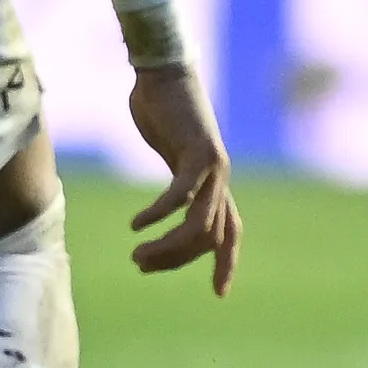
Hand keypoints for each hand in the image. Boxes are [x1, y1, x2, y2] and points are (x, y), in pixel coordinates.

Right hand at [123, 63, 240, 288]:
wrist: (163, 73)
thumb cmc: (163, 113)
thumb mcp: (171, 158)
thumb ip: (176, 185)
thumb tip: (167, 212)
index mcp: (216, 183)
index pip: (231, 233)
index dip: (226, 263)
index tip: (219, 294)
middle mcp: (221, 179)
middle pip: (210, 238)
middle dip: (177, 260)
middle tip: (142, 265)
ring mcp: (214, 166)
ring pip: (198, 224)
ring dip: (167, 246)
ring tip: (137, 255)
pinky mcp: (198, 151)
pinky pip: (181, 195)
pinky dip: (159, 214)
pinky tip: (137, 224)